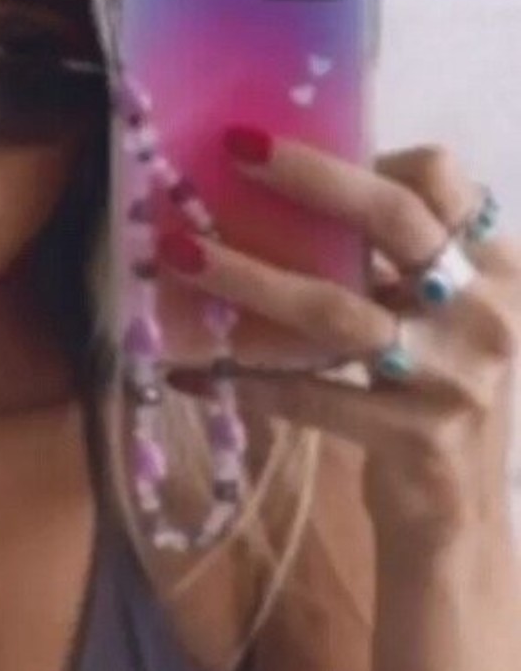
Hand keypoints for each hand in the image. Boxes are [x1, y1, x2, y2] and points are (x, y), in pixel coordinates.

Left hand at [156, 131, 520, 540]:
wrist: (459, 521)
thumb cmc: (432, 401)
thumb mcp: (438, 322)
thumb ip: (393, 266)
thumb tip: (280, 196)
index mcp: (496, 269)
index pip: (443, 182)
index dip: (372, 156)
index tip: (295, 150)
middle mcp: (487, 313)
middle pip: (396, 220)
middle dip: (311, 176)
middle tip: (234, 149)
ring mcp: (455, 376)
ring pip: (335, 310)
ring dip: (249, 277)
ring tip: (181, 253)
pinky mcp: (416, 435)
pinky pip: (310, 395)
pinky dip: (243, 382)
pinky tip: (189, 372)